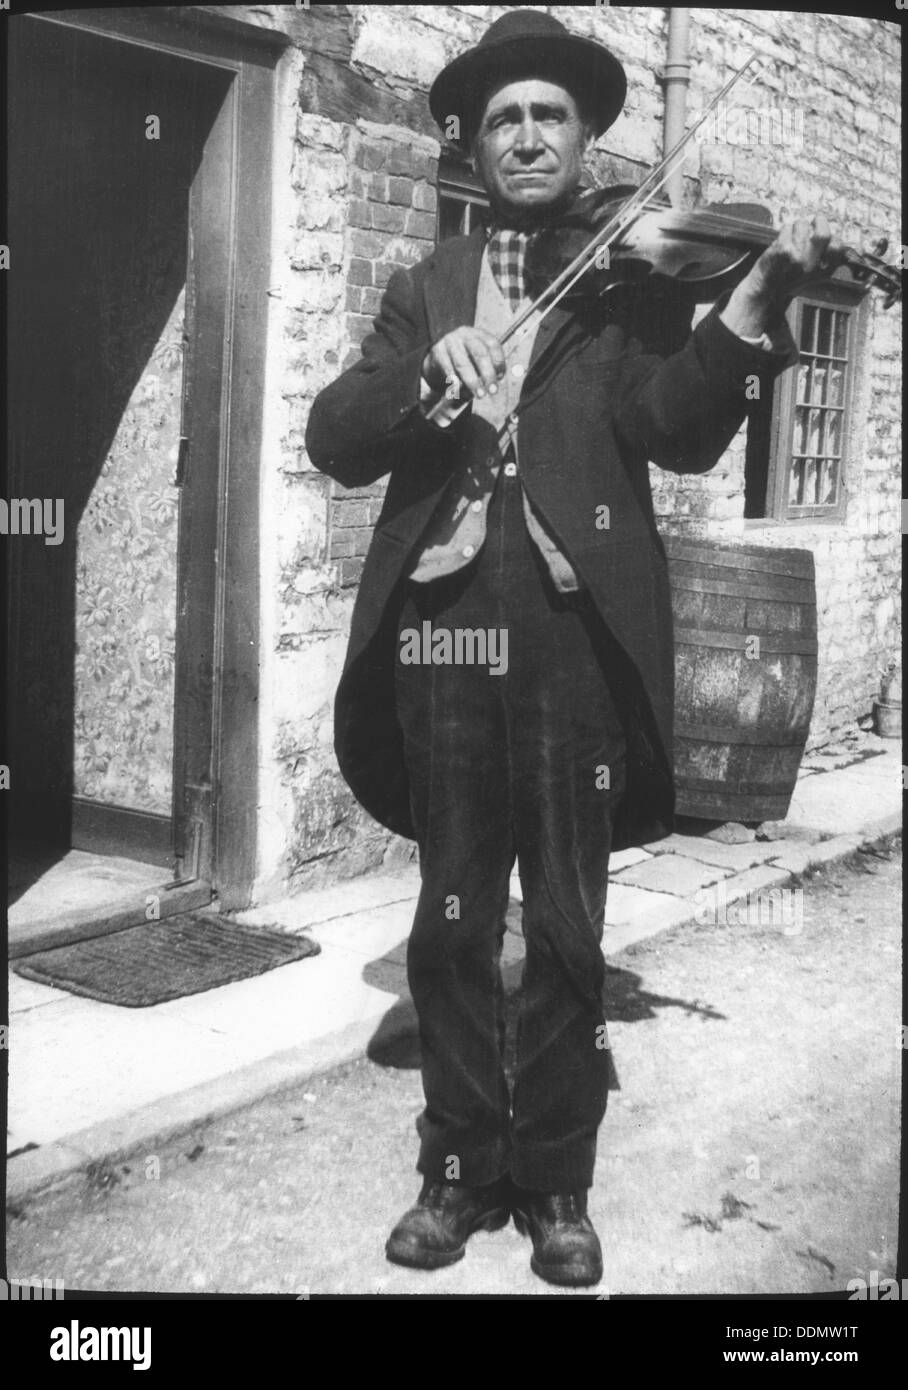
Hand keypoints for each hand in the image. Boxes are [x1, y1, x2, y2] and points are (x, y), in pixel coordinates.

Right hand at [422, 326, 505, 400]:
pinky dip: (456, 381)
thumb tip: (497, 377)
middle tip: (493, 390)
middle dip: (488, 374)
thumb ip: (489, 366)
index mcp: (478, 334)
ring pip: (463, 363)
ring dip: (472, 381)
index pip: (492, 344)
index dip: (498, 361)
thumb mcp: (477, 358)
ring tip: (479, 394)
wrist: (438, 355)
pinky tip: (460, 390)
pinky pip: (448, 369)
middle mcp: (464, 335)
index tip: (500, 377)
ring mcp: (450, 342)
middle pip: (479, 353)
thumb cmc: (464, 358)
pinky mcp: (437, 351)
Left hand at [721, 215, 846, 338]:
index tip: (823, 234)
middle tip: (814, 220)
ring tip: (791, 236)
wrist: (765, 292)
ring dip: (797, 225)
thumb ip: (823, 256)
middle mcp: (812, 264)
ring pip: (802, 224)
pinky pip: (787, 228)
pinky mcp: (783, 250)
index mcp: (823, 271)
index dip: (832, 236)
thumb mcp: (812, 273)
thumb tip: (833, 233)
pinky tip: (780, 243)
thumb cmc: (788, 280)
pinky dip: (784, 231)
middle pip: (823, 234)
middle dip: (819, 221)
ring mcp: (797, 256)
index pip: (838, 247)